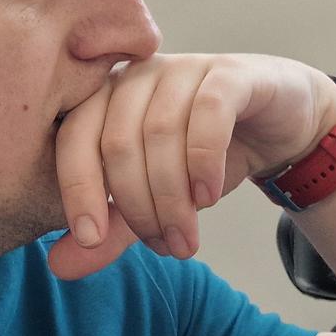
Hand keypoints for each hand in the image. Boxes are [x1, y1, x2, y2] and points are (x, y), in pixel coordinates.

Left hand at [48, 53, 335, 279]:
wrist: (277, 128)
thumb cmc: (204, 160)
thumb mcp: (155, 201)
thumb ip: (113, 230)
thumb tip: (58, 266)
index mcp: (105, 100)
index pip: (73, 139)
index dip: (78, 190)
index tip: (90, 238)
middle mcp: (137, 77)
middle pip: (117, 143)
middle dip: (138, 207)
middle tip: (164, 247)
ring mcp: (183, 68)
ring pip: (160, 133)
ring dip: (173, 198)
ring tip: (187, 239)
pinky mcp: (229, 74)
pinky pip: (207, 113)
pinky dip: (203, 161)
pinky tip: (208, 196)